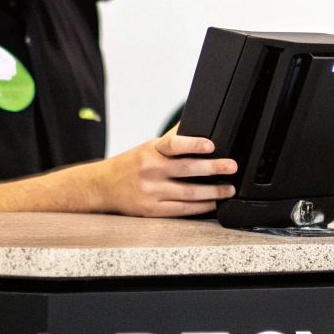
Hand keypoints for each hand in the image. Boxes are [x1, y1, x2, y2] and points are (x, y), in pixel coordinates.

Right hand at [91, 128, 238, 217]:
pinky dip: (201, 207)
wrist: (101, 187)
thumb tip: (197, 122)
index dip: (193, 144)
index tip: (211, 145)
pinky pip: (182, 209)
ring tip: (229, 189)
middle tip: (232, 167)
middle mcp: (150, 170)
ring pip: (188, 193)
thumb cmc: (131, 164)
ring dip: (213, 192)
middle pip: (186, 170)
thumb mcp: (148, 147)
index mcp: (151, 150)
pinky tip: (214, 203)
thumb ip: (172, 140)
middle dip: (213, 169)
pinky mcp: (152, 210)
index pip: (174, 144)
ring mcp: (151, 192)